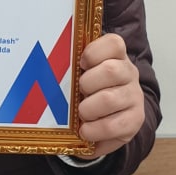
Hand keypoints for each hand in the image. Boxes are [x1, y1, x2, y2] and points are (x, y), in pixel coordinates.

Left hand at [76, 33, 143, 158]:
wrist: (112, 119)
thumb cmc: (90, 92)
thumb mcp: (81, 74)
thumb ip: (71, 65)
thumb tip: (40, 64)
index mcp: (115, 56)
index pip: (113, 43)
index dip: (94, 52)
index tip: (80, 63)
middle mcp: (128, 73)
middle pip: (111, 71)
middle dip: (86, 84)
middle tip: (78, 93)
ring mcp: (134, 96)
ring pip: (109, 99)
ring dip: (87, 109)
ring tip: (81, 114)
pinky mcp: (135, 120)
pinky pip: (113, 126)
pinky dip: (94, 130)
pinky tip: (85, 130)